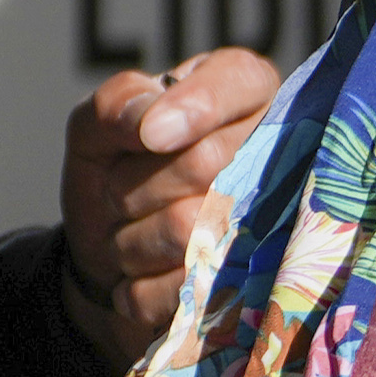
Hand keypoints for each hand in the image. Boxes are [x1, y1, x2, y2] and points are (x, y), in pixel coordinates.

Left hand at [61, 46, 282, 365]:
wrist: (108, 270)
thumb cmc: (115, 184)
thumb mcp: (95, 134)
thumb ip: (116, 106)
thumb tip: (152, 124)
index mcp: (247, 97)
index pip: (240, 81)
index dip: (195, 107)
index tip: (151, 136)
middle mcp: (280, 157)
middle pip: (205, 162)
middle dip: (135, 187)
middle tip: (122, 198)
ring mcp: (275, 233)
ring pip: (189, 228)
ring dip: (131, 241)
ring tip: (132, 240)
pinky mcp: (251, 295)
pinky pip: (184, 288)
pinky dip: (140, 289)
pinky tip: (144, 280)